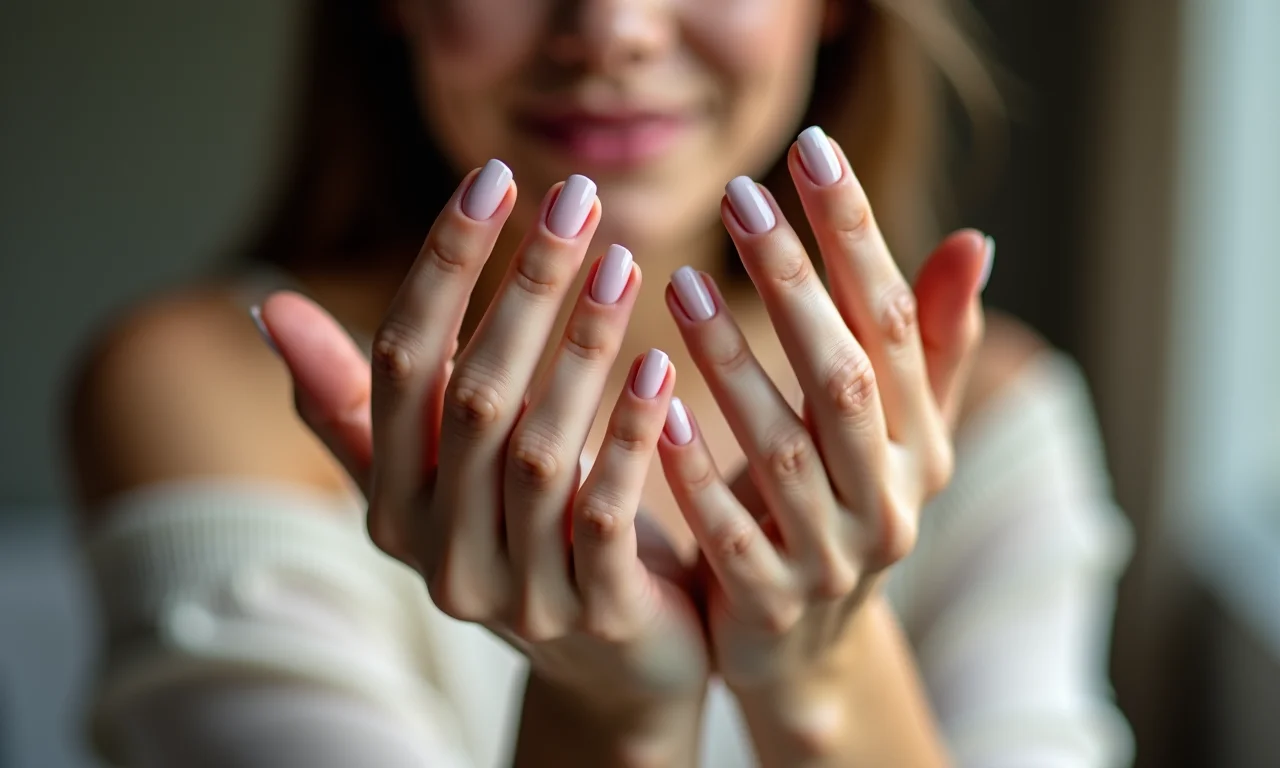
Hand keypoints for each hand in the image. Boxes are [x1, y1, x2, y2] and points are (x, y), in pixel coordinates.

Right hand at [259, 163, 709, 719]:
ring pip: (537, 452)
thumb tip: (266, 308)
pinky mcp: (595, 612)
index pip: (400, 364)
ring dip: (582, 348)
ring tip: (623, 260)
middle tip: (575, 199)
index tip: (492, 179)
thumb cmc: (523, 533)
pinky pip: (607, 515)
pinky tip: (662, 365)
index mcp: (391, 502)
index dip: (445, 267)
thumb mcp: (435, 472)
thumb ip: (358, 401)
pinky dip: (631, 436)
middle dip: (525, 288)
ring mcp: (515, 590)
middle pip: (472, 398)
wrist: (615, 661)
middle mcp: (438, 550)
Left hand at [656, 128, 989, 695]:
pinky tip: (656, 407)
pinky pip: (729, 531)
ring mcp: (832, 554)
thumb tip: (975, 239)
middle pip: (846, 377)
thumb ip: (925, 343)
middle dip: (796, 284)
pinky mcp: (769, 600)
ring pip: (785, 449)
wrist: (806, 648)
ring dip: (734, 364)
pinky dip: (693, 470)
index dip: (856, 234)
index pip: (893, 321)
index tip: (811, 149)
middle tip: (741, 199)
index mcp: (921, 441)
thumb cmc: (836, 506)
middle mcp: (889, 496)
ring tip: (680, 283)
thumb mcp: (893, 433)